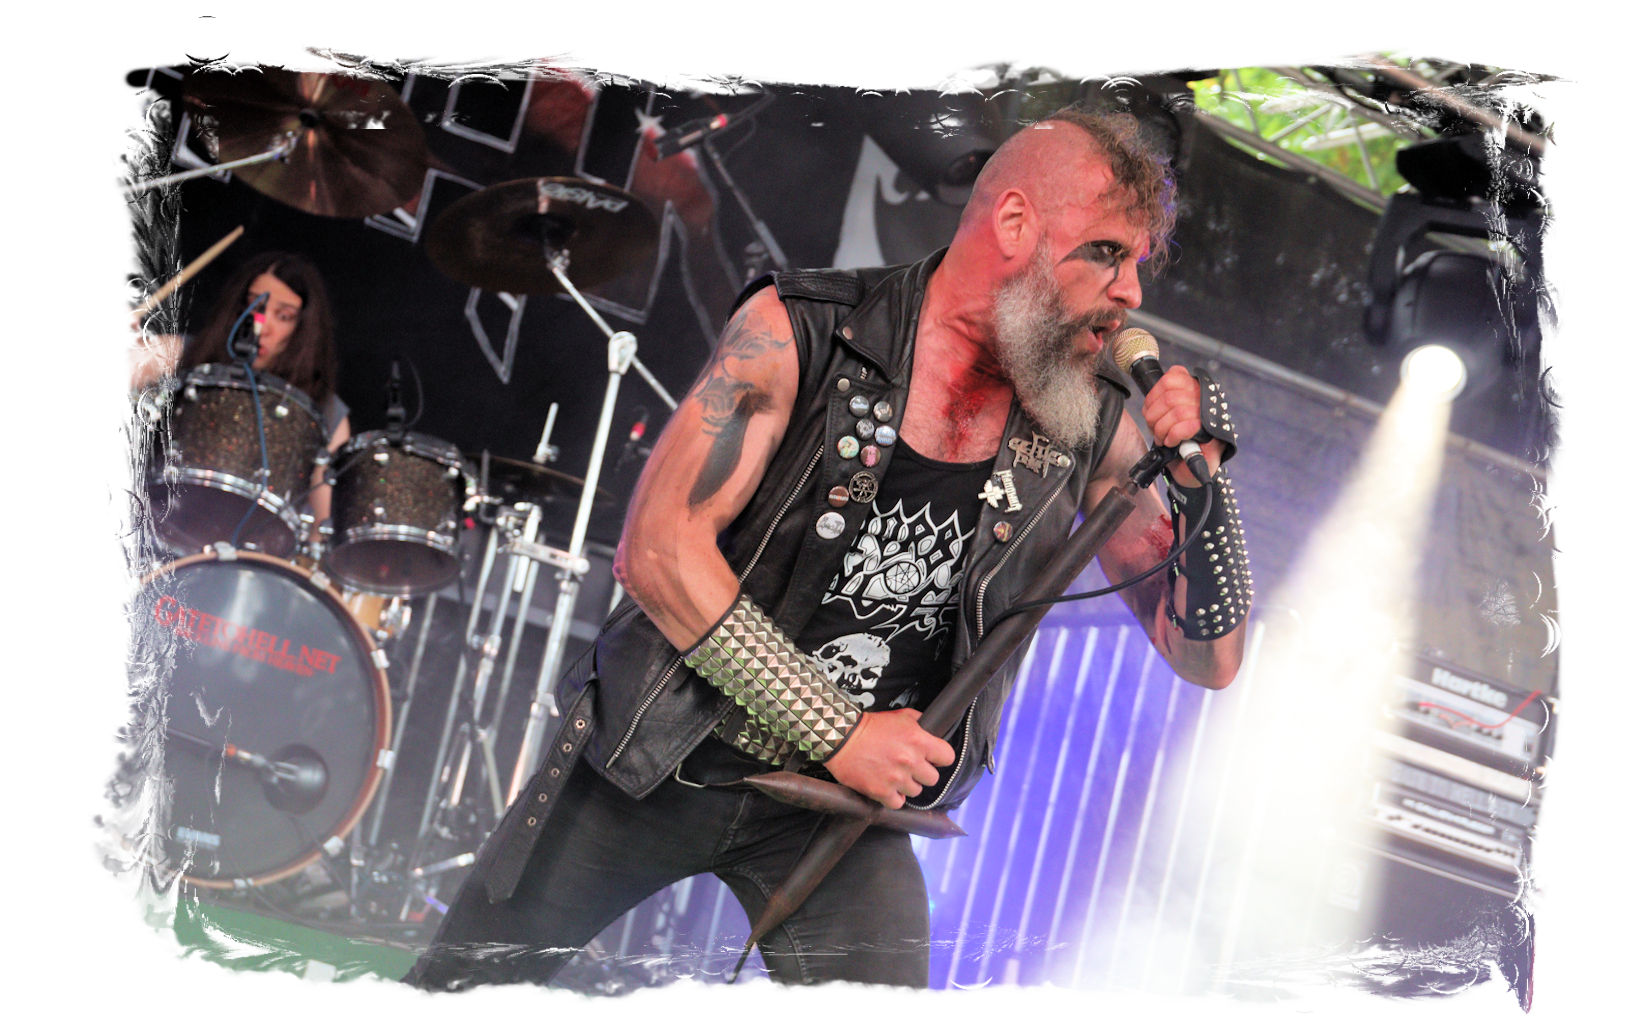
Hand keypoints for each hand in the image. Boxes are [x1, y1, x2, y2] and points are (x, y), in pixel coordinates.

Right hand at [823, 709, 954, 809]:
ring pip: (916, 791)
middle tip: (909, 768)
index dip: (940, 758)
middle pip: (932, 779)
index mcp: (918, 741)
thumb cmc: (869, 727)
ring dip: (907, 785)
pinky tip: (887, 787)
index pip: (947, 757)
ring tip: (894, 775)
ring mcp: (896, 778)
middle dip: (922, 773)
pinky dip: (893, 797)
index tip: (933, 759)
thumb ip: (919, 722)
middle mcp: (910, 761)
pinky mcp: (881, 792)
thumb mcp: (899, 716)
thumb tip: (931, 729)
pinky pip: (898, 803)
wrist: (841, 738)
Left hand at [1141, 365, 1222, 486]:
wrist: (1193, 470)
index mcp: (1195, 389)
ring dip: (1162, 428)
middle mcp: (1205, 398)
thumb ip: (1162, 402)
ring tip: (1162, 438)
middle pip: (1169, 396)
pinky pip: (1185, 425)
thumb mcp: (1168, 417)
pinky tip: (1172, 442)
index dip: (1153, 395)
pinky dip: (1173, 435)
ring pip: (1176, 410)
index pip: (1172, 377)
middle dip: (1153, 416)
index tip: (1149, 410)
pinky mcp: (1212, 433)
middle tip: (1155, 430)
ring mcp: (1210, 415)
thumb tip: (1149, 403)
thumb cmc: (1180, 443)